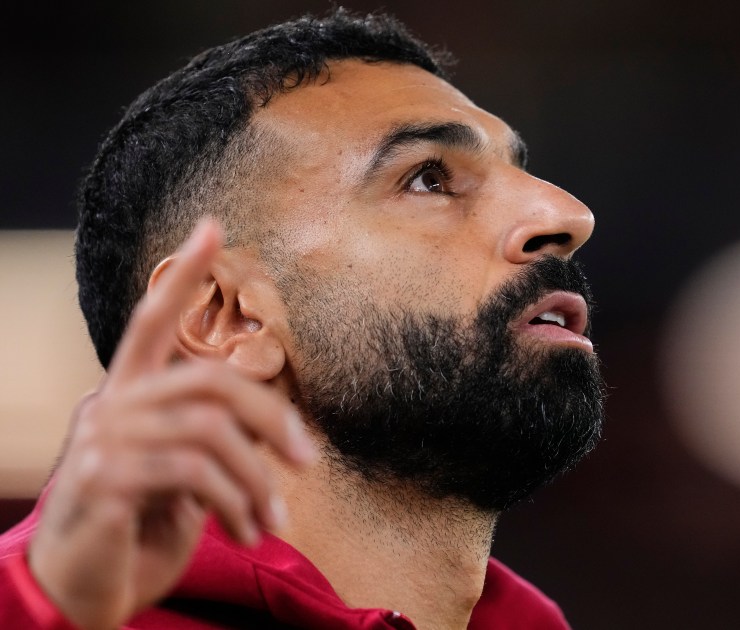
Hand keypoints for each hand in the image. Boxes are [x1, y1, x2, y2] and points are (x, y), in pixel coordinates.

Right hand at [27, 220, 316, 629]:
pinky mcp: (103, 483)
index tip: (213, 226)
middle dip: (272, 418)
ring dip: (258, 480)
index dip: (182, 276)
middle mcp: (109, 408)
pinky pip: (193, 473)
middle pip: (209, 380)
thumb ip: (213, 441)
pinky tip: (249, 532)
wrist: (82, 596)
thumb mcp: (185, 479)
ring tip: (274, 521)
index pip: (150, 322)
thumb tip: (277, 428)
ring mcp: (101, 443)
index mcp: (128, 396)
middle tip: (309, 462)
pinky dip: (237, 503)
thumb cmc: (138, 532)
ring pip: (209, 430)